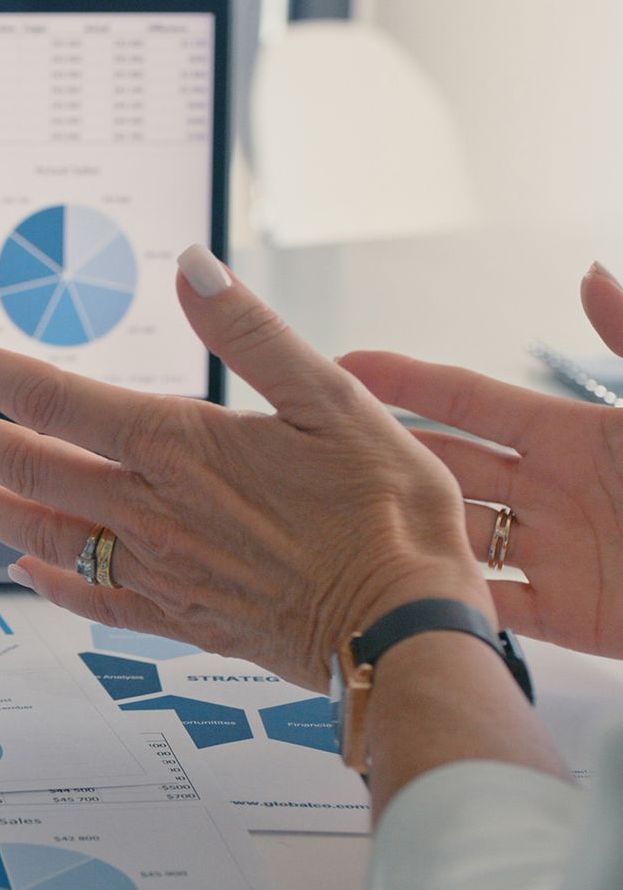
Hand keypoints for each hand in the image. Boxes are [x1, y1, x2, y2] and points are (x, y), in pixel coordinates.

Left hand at [0, 246, 489, 688]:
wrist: (407, 632)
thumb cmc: (387, 515)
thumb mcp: (337, 400)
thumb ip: (252, 332)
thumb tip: (191, 265)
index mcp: (177, 448)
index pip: (52, 397)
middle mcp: (150, 511)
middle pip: (28, 466)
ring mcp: (158, 572)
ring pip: (43, 533)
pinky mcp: (180, 621)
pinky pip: (92, 601)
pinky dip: (48, 583)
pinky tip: (24, 572)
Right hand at [338, 262, 622, 657]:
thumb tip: (586, 271)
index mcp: (579, 434)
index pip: (468, 402)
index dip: (404, 383)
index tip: (338, 368)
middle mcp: (557, 493)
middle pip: (443, 468)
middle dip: (377, 457)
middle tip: (304, 451)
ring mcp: (559, 555)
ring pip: (452, 535)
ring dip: (396, 527)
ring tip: (327, 521)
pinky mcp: (573, 618)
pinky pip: (490, 606)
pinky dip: (441, 596)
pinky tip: (390, 585)